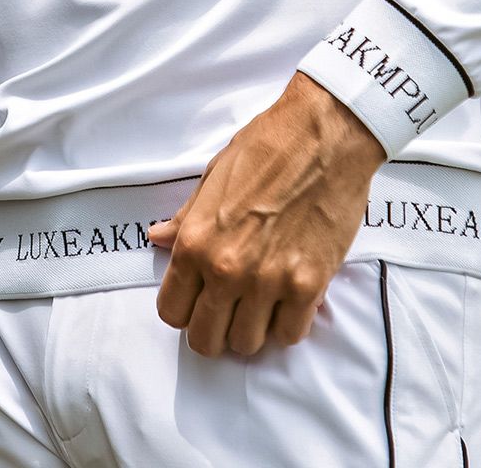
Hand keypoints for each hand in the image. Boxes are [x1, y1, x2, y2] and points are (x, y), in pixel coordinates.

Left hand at [148, 71, 386, 358]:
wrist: (323, 135)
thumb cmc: (267, 146)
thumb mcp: (214, 176)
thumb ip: (185, 218)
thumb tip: (157, 238)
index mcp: (196, 241)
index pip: (172, 312)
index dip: (184, 309)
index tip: (199, 300)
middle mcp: (226, 269)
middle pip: (206, 339)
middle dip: (214, 329)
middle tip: (230, 309)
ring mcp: (268, 282)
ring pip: (247, 344)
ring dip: (252, 328)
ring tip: (261, 301)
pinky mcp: (308, 286)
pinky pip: (290, 335)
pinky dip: (288, 324)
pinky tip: (290, 298)